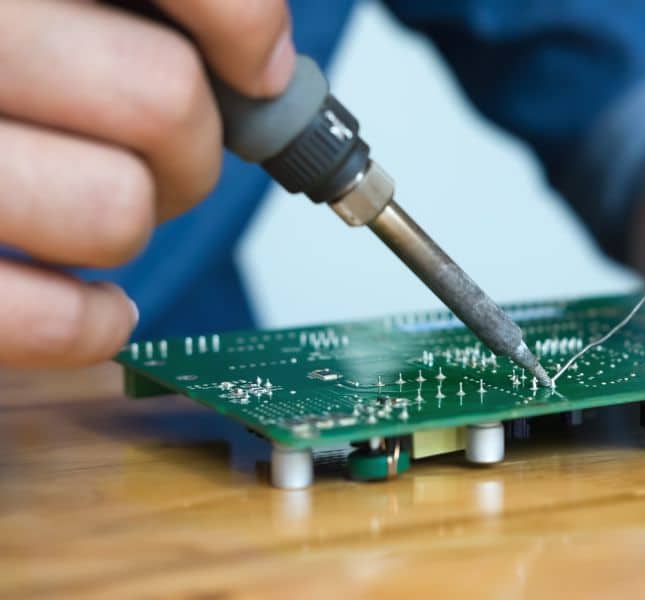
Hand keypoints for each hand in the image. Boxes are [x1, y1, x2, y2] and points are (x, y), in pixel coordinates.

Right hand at [0, 0, 294, 366]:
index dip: (239, 23)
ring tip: (97, 203)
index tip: (255, 69)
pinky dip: (92, 322)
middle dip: (192, 143)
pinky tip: (93, 304)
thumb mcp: (40, 7)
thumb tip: (263, 60)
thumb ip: (157, 3)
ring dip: (133, 218)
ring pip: (116, 210)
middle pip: (162, 99)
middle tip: (166, 149)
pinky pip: (47, 322)